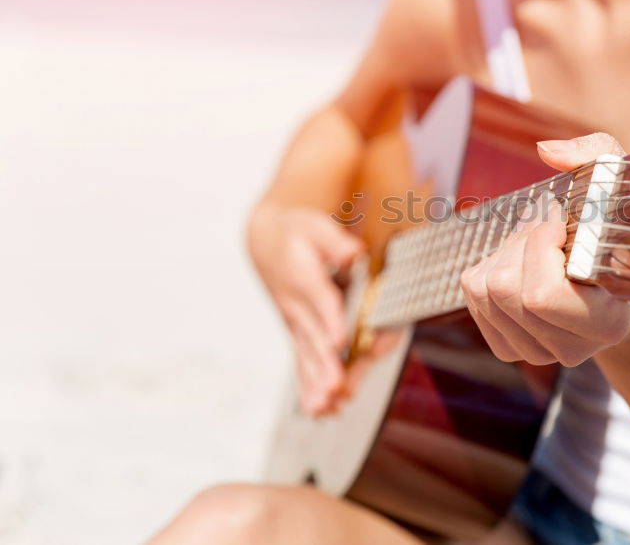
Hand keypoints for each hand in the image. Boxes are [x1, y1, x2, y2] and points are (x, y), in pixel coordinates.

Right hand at [247, 203, 362, 415]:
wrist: (266, 242)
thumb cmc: (297, 233)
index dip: (330, 321)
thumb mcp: (316, 227)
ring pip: (306, 358)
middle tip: (334, 389)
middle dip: (324, 365)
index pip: (320, 301)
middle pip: (313, 339)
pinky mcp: (297, 334)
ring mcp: (295, 324)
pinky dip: (309, 388)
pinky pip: (301, 364)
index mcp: (304, 277)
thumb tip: (354, 252)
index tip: (338, 341)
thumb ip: (335, 243)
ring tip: (326, 409)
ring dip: (316, 384)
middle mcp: (297, 306)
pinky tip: (319, 412)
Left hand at [459, 133, 629, 366]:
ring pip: (486, 290)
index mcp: (606, 323)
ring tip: (538, 239)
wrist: (628, 284)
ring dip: (506, 251)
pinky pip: (473, 295)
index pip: (543, 296)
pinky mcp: (508, 344)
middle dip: (522, 241)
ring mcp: (536, 352)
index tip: (560, 218)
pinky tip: (522, 259)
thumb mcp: (626, 184)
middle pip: (506, 289)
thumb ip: (595, 155)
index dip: (540, 246)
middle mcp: (571, 347)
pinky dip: (491, 265)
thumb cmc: (629, 231)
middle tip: (548, 222)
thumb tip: (547, 151)